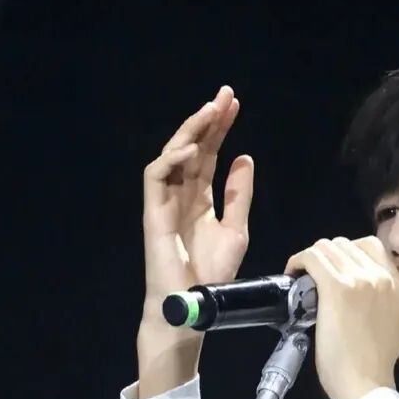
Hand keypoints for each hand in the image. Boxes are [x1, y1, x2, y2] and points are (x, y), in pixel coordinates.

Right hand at [142, 86, 253, 315]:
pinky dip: (173, 159)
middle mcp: (181, 193)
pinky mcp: (153, 211)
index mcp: (200, 197)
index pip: (208, 154)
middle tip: (225, 96)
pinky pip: (156, 175)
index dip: (219, 129)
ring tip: (210, 113)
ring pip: (172, 154)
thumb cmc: (212, 273)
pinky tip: (194, 149)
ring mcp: (165, 200)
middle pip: (192, 147)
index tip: (234, 105)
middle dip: (207, 120)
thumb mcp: (236, 229)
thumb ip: (238, 195)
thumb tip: (244, 158)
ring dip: (191, 131)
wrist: (194, 303)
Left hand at [284, 236, 398, 398]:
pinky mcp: (337, 288)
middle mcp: (384, 275)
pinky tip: (293, 274)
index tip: (337, 271)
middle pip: (347, 243)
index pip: (371, 246)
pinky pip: (314, 258)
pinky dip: (299, 261)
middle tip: (318, 276)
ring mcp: (361, 279)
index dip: (348, 255)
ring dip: (313, 258)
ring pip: (328, 247)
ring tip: (305, 276)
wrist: (365, 384)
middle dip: (329, 256)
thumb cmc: (378, 359)